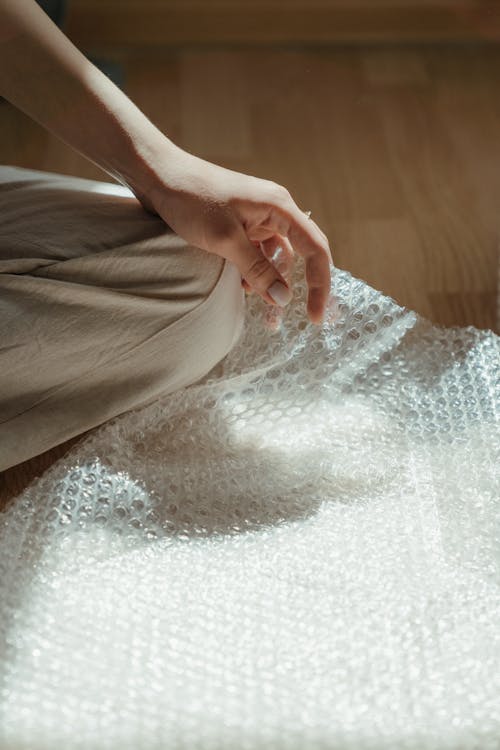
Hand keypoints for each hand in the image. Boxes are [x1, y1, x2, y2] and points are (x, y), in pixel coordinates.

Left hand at [143, 146, 332, 324]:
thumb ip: (258, 270)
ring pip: (275, 258)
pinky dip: (254, 273)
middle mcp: (274, 212)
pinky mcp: (239, 226)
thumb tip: (283, 299)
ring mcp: (256, 218)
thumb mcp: (226, 240)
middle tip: (296, 319)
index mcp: (279, 207)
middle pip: (299, 255)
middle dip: (297, 287)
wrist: (158, 176)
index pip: (315, 249)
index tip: (314, 316)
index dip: (320, 284)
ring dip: (271, 283)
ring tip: (265, 313)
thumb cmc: (192, 199)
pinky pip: (256, 255)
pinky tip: (244, 288)